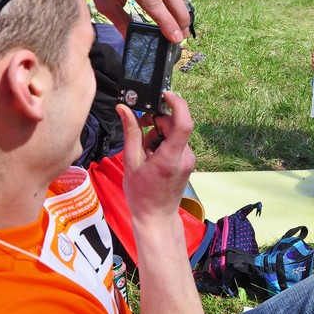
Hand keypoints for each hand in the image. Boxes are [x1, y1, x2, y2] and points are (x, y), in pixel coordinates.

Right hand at [117, 92, 194, 222]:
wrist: (155, 217)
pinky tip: (152, 158)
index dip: (177, 104)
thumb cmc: (141, 195)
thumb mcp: (131, 162)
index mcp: (171, 157)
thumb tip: (124, 109)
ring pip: (173, 133)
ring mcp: (188, 159)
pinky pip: (175, 143)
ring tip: (145, 155)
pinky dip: (162, 144)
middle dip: (156, 125)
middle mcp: (185, 156)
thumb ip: (131, 133)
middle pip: (173, 125)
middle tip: (140, 136)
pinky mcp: (187, 161)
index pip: (183, 123)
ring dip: (157, 136)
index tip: (164, 95)